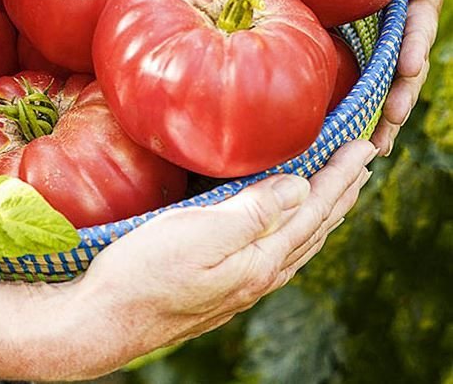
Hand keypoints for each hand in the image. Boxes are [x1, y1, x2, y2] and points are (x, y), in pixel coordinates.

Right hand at [0, 139, 377, 380]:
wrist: (103, 320)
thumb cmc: (143, 272)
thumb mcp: (198, 234)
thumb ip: (253, 212)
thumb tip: (302, 187)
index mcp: (258, 260)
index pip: (312, 209)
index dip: (338, 176)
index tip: (362, 146)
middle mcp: (258, 274)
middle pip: (313, 227)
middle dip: (340, 192)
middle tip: (362, 161)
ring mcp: (240, 282)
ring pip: (297, 241)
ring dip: (323, 212)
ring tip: (337, 190)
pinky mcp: (221, 283)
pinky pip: (277, 251)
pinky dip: (296, 230)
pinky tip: (288, 228)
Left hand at [373, 0, 442, 154]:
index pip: (418, 22)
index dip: (414, 45)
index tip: (408, 67)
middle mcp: (402, 22)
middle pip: (406, 63)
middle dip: (401, 94)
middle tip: (389, 122)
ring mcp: (382, 37)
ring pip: (387, 79)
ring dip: (384, 111)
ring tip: (377, 144)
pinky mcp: (360, 46)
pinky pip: (363, 78)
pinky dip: (363, 106)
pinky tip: (356, 134)